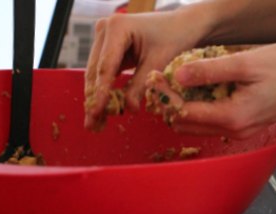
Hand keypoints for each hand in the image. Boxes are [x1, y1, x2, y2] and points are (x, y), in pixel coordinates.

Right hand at [83, 10, 201, 129]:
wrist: (184, 26)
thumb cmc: (175, 37)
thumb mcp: (159, 62)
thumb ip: (141, 85)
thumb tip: (128, 109)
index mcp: (117, 27)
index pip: (106, 66)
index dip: (100, 92)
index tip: (96, 112)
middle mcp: (106, 30)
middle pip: (96, 71)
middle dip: (94, 99)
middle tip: (91, 125)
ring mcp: (105, 39)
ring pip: (97, 74)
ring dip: (97, 99)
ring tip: (94, 124)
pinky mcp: (110, 49)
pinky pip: (105, 74)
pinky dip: (105, 92)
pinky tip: (103, 113)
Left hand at [170, 43, 275, 138]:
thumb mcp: (246, 62)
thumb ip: (210, 70)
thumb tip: (179, 75)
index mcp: (233, 117)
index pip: (185, 112)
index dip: (166, 96)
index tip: (154, 78)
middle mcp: (235, 131)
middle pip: (188, 124)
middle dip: (171, 104)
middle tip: (161, 80)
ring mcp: (240, 131)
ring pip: (199, 125)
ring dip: (184, 107)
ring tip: (175, 82)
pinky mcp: (245, 125)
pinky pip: (214, 121)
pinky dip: (201, 107)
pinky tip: (199, 87)